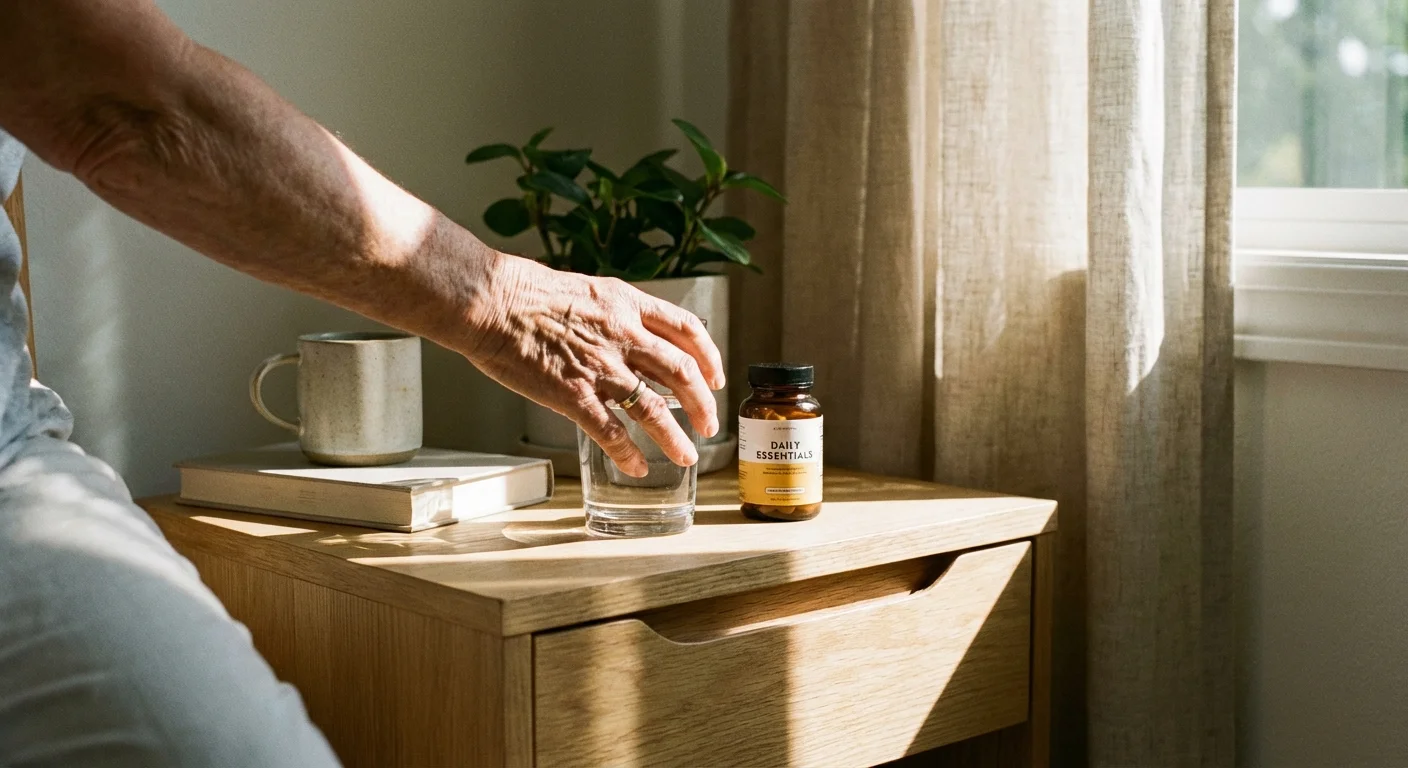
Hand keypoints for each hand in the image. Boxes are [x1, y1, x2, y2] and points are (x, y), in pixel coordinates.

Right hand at [463, 256, 723, 476]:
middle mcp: (623, 335)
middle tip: (708, 423)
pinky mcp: (573, 395)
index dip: (708, 357)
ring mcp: (600, 368)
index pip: (687, 330)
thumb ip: (612, 315)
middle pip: (681, 373)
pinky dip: (628, 454)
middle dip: (702, 403)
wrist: (490, 300)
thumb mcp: (587, 291)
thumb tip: (626, 334)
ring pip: (654, 408)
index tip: (715, 377)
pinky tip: (636, 467)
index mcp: (627, 305)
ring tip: (686, 456)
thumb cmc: (525, 293)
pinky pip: (611, 432)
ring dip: (675, 437)